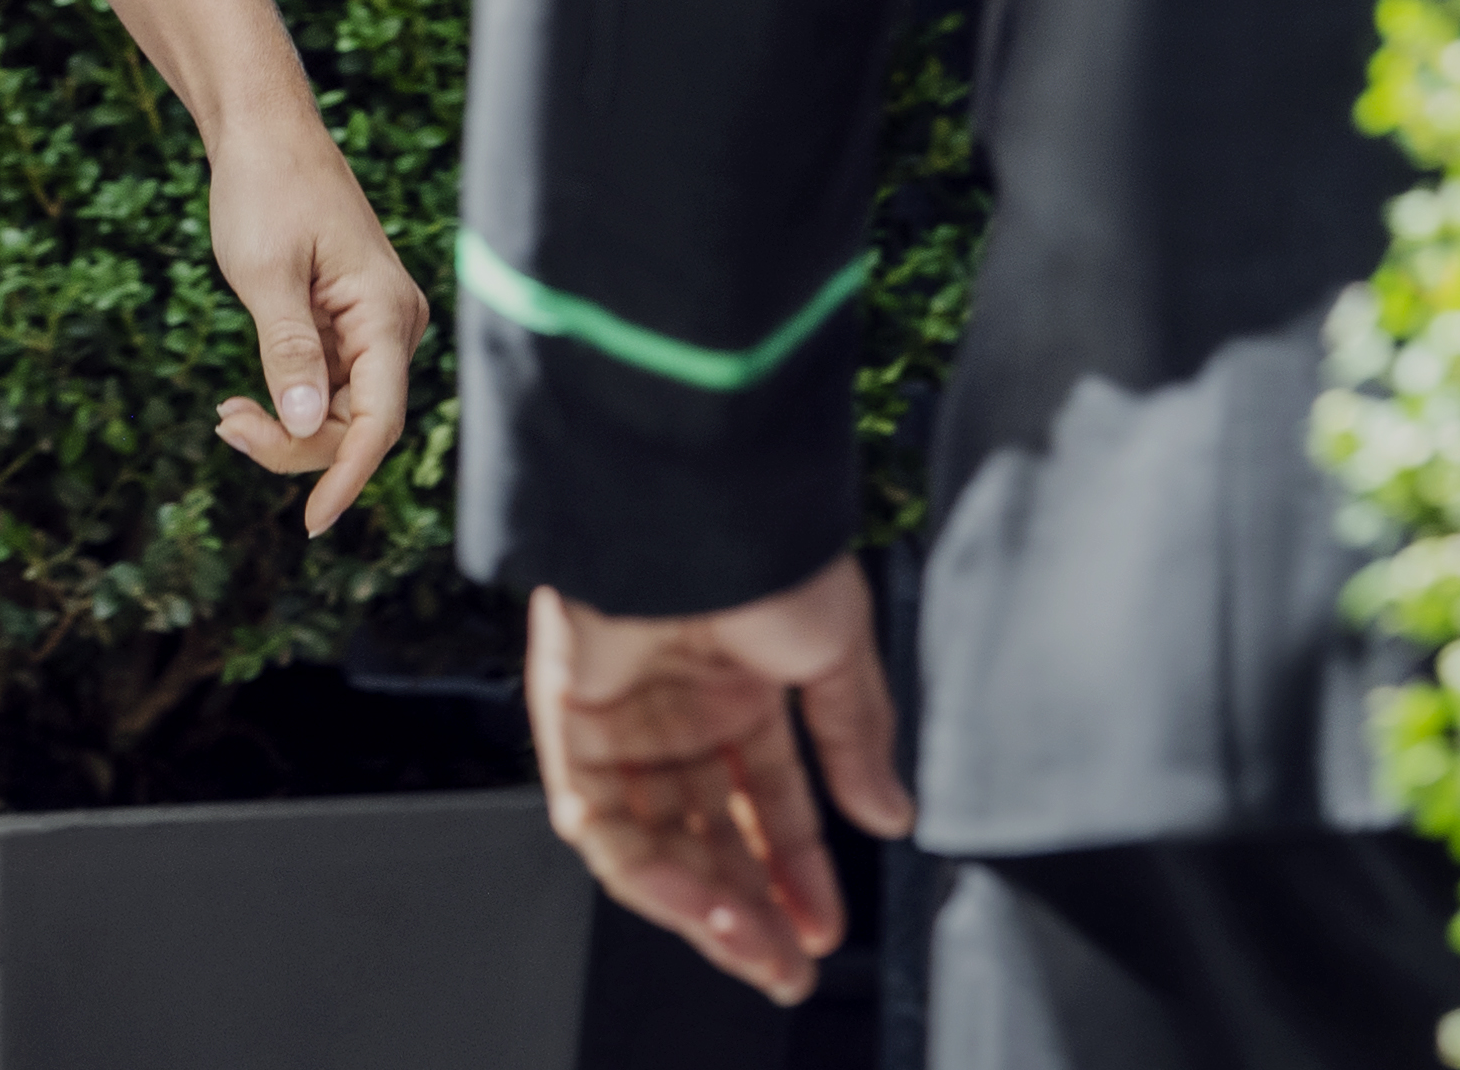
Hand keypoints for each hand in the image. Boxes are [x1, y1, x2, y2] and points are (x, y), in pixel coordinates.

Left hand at [202, 113, 426, 533]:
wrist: (264, 131)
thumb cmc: (266, 189)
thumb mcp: (265, 276)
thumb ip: (287, 353)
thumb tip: (303, 427)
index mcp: (385, 313)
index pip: (380, 420)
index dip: (348, 477)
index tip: (311, 524)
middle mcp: (393, 324)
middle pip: (357, 424)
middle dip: (295, 445)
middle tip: (226, 425)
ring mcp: (373, 324)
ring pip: (341, 411)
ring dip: (288, 427)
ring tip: (226, 415)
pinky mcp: (350, 321)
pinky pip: (329, 385)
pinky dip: (289, 401)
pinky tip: (244, 402)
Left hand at [528, 557, 913, 1005]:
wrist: (693, 493)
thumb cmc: (765, 544)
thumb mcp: (834, 648)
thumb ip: (854, 737)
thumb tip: (890, 817)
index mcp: (740, 686)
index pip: (767, 801)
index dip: (797, 867)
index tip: (825, 924)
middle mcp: (678, 707)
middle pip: (710, 834)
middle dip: (753, 907)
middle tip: (791, 964)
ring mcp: (623, 714)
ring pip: (657, 840)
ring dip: (706, 904)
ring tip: (757, 950)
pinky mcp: (569, 714)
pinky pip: (598, 817)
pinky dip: (646, 870)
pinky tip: (698, 903)